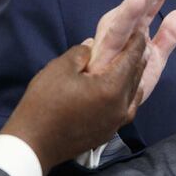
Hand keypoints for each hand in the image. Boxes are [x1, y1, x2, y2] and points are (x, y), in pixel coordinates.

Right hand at [0, 32, 146, 175]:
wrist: (34, 144)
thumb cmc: (44, 103)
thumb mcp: (59, 69)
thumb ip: (80, 54)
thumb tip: (93, 46)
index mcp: (111, 88)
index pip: (131, 59)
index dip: (136, 43)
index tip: (141, 30)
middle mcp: (121, 106)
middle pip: (136, 77)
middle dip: (138, 58)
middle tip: (140, 43)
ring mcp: (116, 122)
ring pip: (134, 94)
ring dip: (135, 77)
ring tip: (134, 63)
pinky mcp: (109, 131)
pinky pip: (127, 109)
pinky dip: (129, 95)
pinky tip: (124, 89)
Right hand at [88, 0, 175, 103]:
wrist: (93, 114)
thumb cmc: (118, 85)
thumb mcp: (152, 60)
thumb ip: (167, 38)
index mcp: (133, 27)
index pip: (153, 1)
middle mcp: (120, 29)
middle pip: (142, 0)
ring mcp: (111, 40)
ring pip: (129, 14)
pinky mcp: (103, 53)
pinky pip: (117, 34)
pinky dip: (127, 16)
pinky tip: (138, 2)